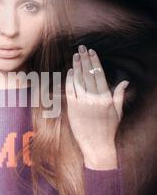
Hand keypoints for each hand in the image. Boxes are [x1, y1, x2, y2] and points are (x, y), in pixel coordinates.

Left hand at [65, 45, 128, 169]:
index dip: (95, 62)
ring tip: (75, 56)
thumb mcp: (118, 112)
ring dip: (77, 66)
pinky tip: (70, 72)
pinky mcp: (72, 109)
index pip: (100, 75)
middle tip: (81, 48)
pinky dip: (70, 80)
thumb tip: (125, 81)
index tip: (92, 52)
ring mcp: (82, 103)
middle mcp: (94, 99)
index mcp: (106, 98)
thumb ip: (120, 95)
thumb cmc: (109, 129)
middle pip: (88, 74)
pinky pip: (70, 91)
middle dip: (85, 59)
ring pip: (78, 80)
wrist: (97, 146)